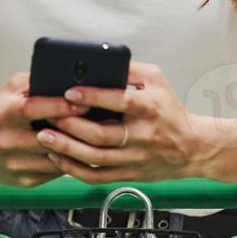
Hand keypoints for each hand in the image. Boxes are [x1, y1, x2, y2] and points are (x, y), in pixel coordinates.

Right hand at [0, 72, 88, 186]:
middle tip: (100, 122)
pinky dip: (70, 162)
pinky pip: (56, 172)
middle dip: (77, 130)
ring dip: (78, 149)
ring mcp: (15, 164)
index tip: (85, 103)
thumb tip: (65, 79)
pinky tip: (80, 152)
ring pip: (58, 158)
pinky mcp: (23, 181)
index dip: (62, 106)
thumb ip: (34, 82)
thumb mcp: (10, 91)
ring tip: (95, 138)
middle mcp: (7, 140)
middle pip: (51, 137)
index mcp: (4, 114)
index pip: (35, 108)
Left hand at [33, 61, 212, 183]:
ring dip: (66, 148)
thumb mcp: (157, 80)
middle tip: (48, 114)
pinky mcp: (128, 174)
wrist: (191, 147)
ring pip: (95, 158)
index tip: (69, 91)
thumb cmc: (169, 110)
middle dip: (70, 124)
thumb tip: (100, 60)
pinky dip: (74, 169)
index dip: (93, 97)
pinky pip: (96, 177)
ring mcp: (135, 158)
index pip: (120, 101)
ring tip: (45, 136)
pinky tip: (58, 158)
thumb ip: (130, 69)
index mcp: (149, 108)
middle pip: (101, 134)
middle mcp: (142, 135)